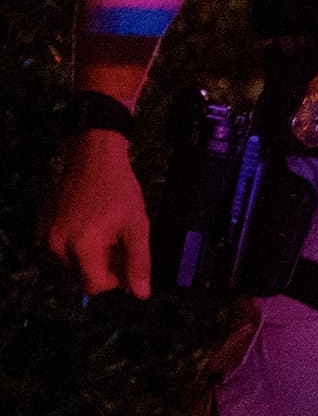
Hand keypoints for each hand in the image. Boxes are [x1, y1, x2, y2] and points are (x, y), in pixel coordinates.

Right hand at [41, 130, 150, 297]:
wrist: (93, 158)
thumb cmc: (119, 191)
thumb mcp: (137, 226)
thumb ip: (138, 262)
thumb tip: (141, 295)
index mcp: (81, 248)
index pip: (95, 286)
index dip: (114, 278)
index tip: (125, 257)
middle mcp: (56, 247)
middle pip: (82, 276)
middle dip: (102, 265)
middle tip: (116, 239)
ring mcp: (45, 237)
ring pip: (70, 264)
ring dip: (88, 256)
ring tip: (102, 230)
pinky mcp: (40, 228)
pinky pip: (58, 251)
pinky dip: (74, 246)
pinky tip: (87, 225)